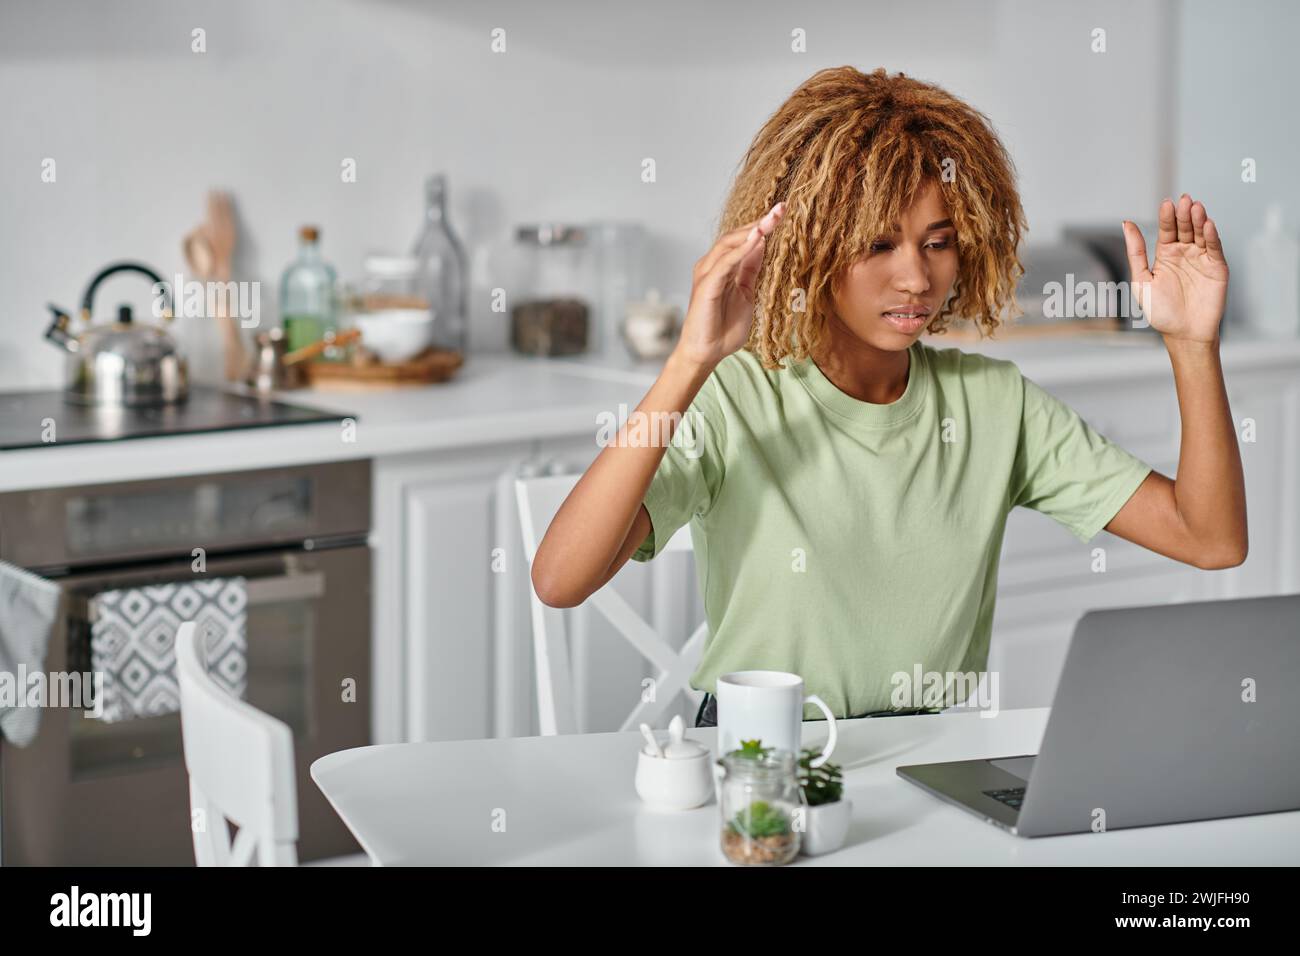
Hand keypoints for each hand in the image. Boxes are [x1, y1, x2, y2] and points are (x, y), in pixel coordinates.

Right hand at [673, 202, 785, 370]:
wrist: (707, 352)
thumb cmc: (724, 327)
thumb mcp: (746, 293)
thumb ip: (750, 270)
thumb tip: (761, 244)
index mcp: (723, 267)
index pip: (742, 240)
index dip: (762, 226)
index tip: (782, 212)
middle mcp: (712, 266)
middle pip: (736, 236)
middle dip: (759, 222)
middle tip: (781, 209)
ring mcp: (707, 274)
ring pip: (729, 244)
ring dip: (751, 231)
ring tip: (771, 220)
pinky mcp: (706, 286)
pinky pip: (725, 263)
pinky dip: (740, 250)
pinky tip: (756, 240)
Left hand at [1121, 194, 1228, 343]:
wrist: (1183, 334)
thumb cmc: (1161, 312)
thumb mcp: (1141, 280)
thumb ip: (1136, 252)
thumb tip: (1126, 223)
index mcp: (1165, 255)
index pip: (1167, 230)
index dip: (1167, 217)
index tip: (1166, 204)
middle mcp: (1184, 253)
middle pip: (1185, 228)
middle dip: (1184, 215)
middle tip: (1184, 200)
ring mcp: (1201, 259)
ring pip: (1201, 235)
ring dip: (1199, 220)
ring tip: (1195, 207)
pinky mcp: (1217, 268)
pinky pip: (1215, 249)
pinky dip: (1212, 236)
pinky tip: (1208, 225)